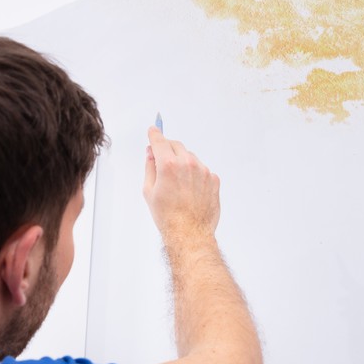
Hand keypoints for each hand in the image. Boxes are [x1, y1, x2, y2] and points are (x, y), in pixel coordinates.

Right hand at [143, 126, 220, 242]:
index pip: (160, 141)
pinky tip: (189, 190)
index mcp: (168, 165)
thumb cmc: (168, 216)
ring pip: (190, 158)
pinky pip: (202, 170)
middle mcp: (188, 164)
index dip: (155, 135)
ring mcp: (203, 171)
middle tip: (162, 160)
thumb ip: (150, 167)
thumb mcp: (149, 191)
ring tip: (177, 184)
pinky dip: (195, 174)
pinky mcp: (213, 179)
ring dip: (182, 163)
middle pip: (176, 146)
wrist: (190, 233)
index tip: (153, 130)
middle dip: (168, 149)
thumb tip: (151, 154)